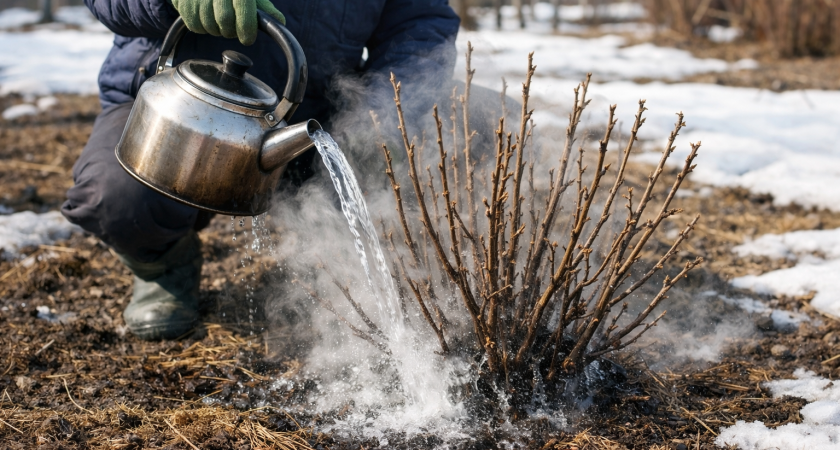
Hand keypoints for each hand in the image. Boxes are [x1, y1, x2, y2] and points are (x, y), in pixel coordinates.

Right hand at [171, 0, 285, 45]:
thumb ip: (263, 8)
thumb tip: (279, 21)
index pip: (242, 8)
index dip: (246, 27)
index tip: (248, 38)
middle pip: (224, 21)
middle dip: (231, 32)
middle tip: (233, 31)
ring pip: (208, 25)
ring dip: (216, 31)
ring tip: (219, 24)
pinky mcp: (183, 3)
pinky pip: (194, 26)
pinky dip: (202, 29)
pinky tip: (207, 21)